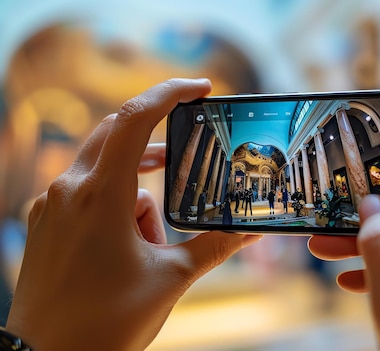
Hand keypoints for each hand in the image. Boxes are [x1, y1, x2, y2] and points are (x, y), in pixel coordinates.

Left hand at [6, 79, 261, 349]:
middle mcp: (68, 189)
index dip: (171, 93)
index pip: (136, 119)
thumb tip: (253, 232)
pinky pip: (86, 192)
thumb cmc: (105, 321)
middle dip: (157, 145)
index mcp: (101, 194)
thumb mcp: (171, 278)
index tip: (202, 89)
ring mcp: (51, 206)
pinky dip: (115, 202)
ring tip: (155, 237)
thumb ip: (214, 246)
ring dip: (138, 190)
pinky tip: (130, 238)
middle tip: (186, 155)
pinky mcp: (46, 223)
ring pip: (105, 170)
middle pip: (117, 135)